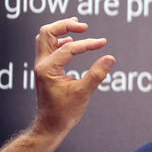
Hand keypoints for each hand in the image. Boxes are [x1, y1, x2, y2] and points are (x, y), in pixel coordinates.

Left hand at [32, 17, 114, 135]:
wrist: (50, 125)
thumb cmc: (64, 112)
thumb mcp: (83, 93)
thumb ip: (97, 74)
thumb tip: (110, 58)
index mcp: (48, 69)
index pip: (69, 48)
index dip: (88, 44)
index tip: (103, 43)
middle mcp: (41, 64)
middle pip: (47, 32)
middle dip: (65, 25)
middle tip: (84, 26)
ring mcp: (42, 66)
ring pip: (46, 37)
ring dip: (61, 30)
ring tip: (78, 27)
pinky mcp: (46, 69)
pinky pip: (49, 46)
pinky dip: (60, 40)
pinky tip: (71, 42)